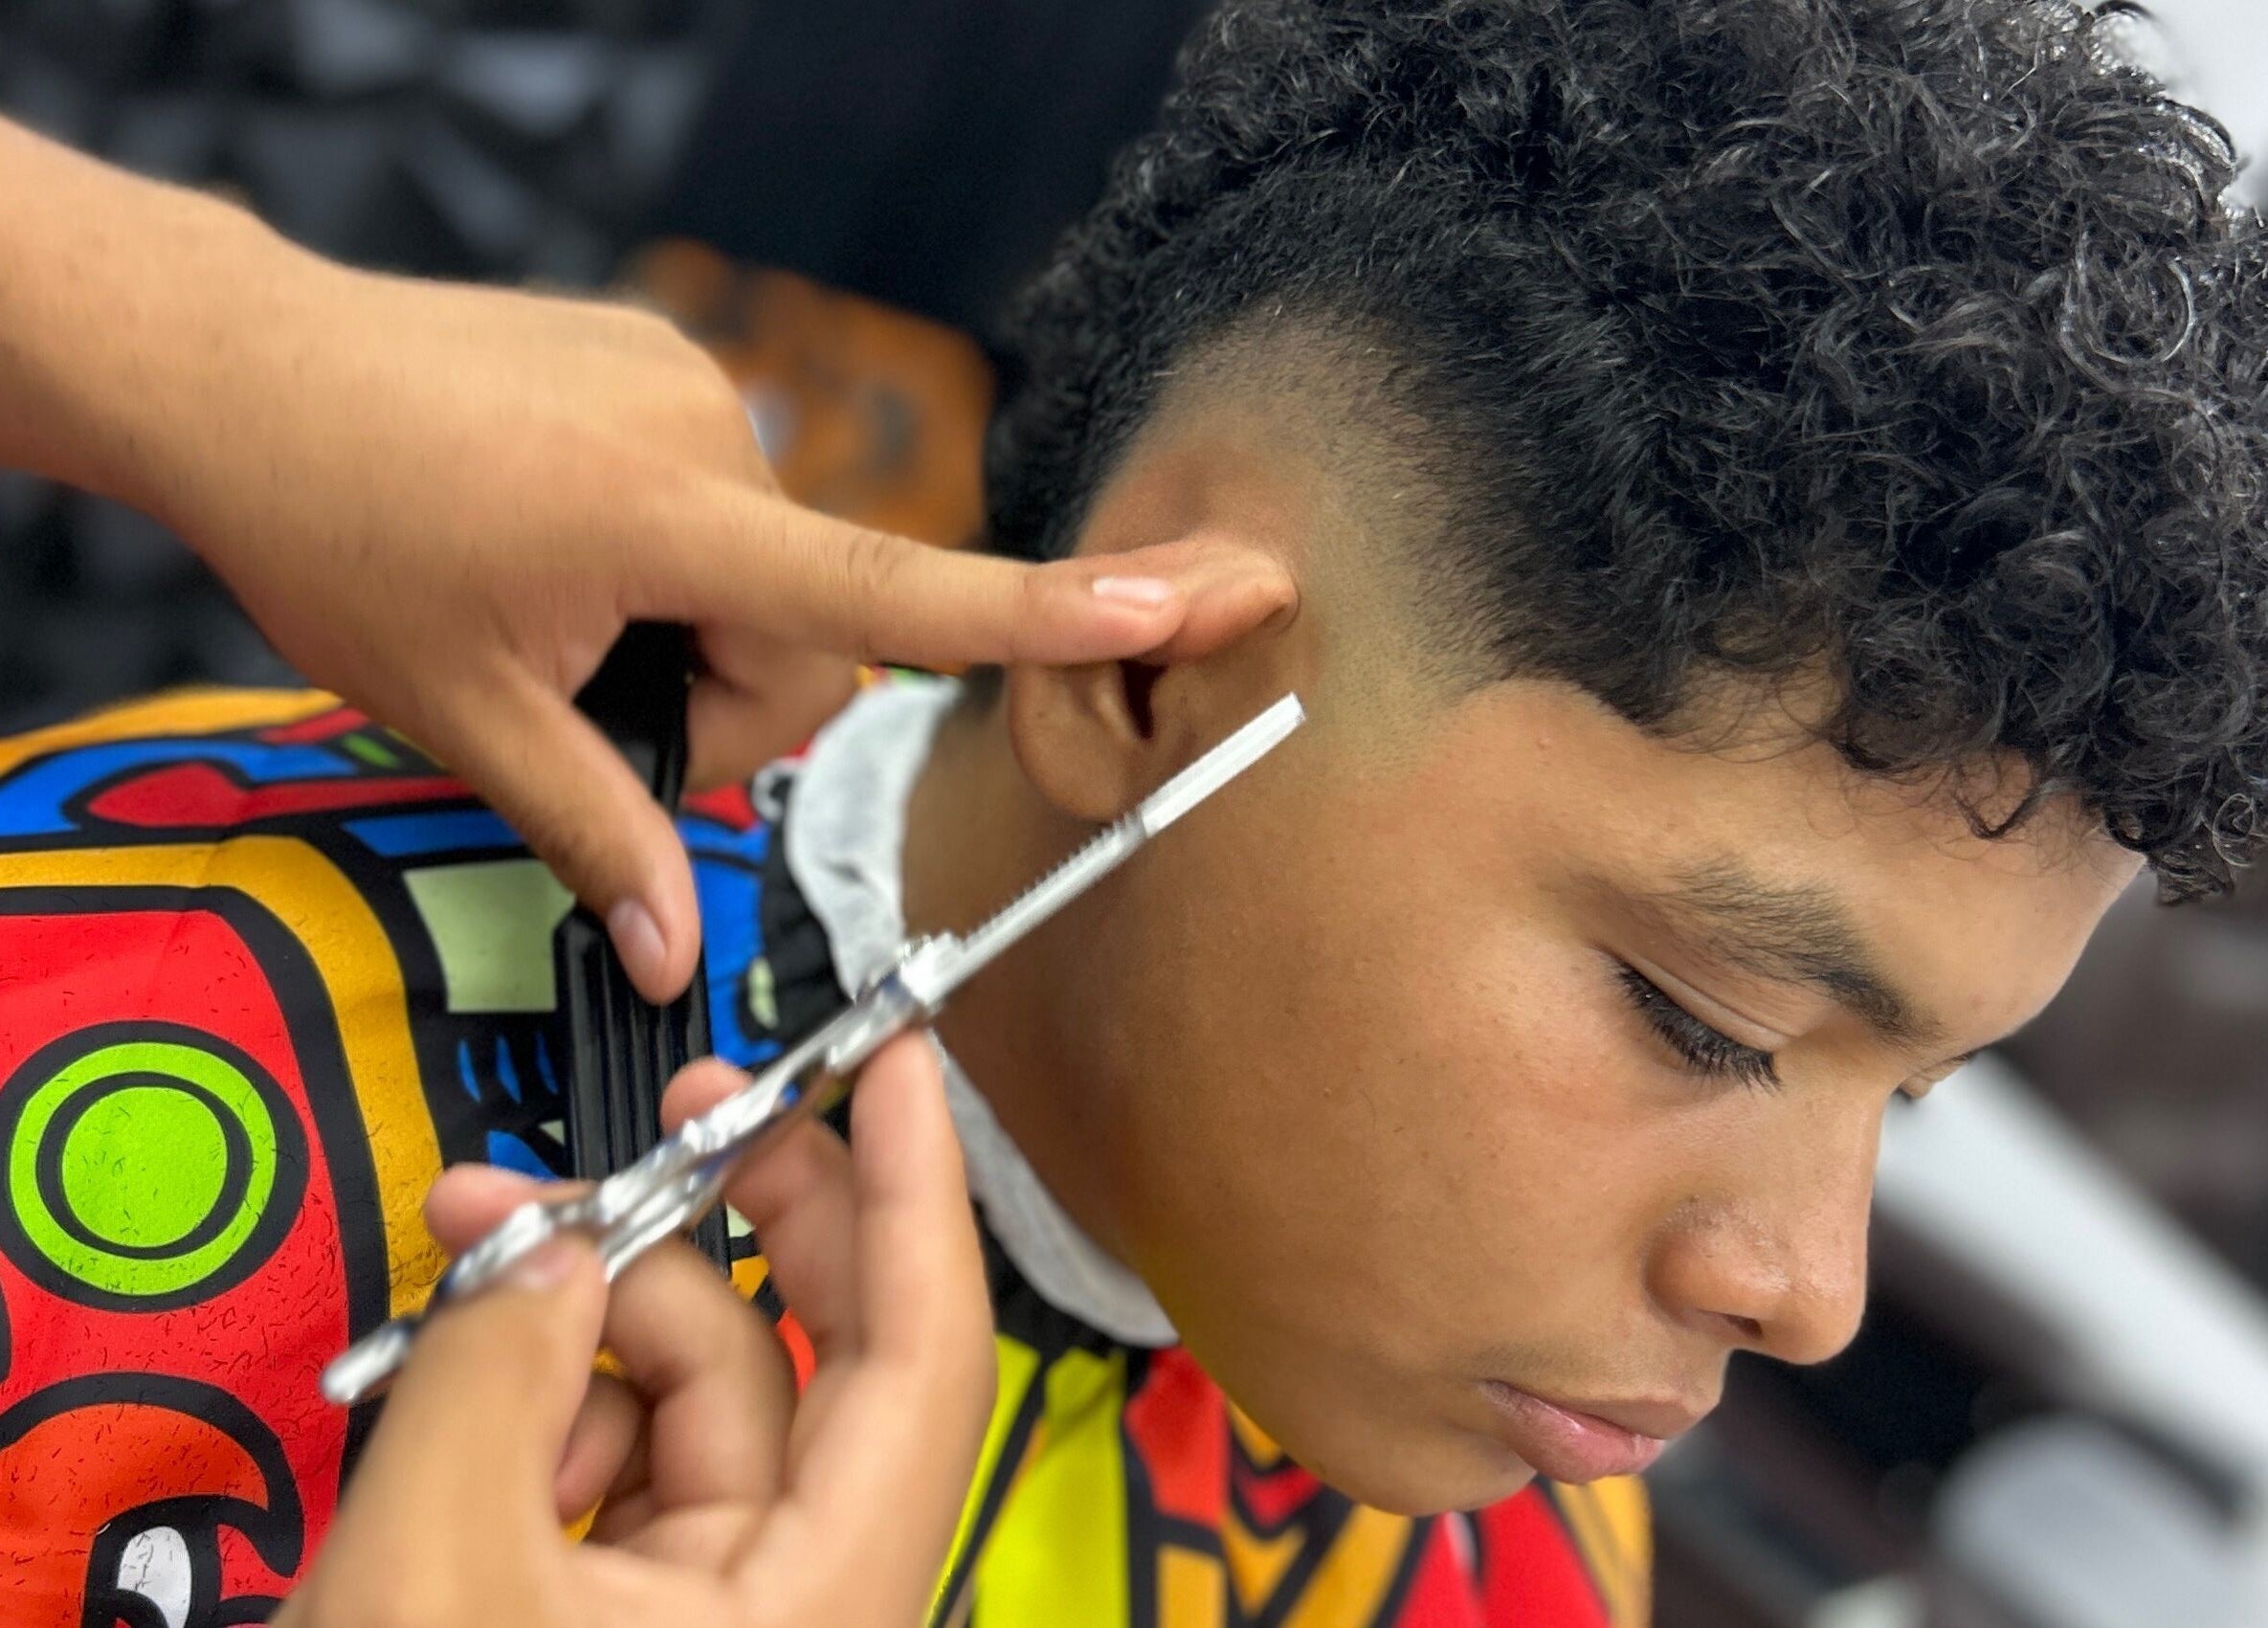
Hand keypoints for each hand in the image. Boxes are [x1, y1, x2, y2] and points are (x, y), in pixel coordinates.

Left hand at [0, 122, 1294, 998]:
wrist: (246, 363)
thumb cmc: (344, 530)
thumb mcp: (468, 715)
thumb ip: (598, 837)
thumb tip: (672, 963)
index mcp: (680, 526)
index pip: (906, 597)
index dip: (1068, 612)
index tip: (1208, 595)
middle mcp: (718, 442)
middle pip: (800, 640)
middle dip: (711, 698)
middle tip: (580, 686)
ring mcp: (693, 390)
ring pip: (757, 576)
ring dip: (683, 622)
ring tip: (548, 595)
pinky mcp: (668, 362)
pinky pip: (717, 499)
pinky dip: (659, 547)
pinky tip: (552, 529)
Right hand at [275, 1037, 994, 1627]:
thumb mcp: (437, 1570)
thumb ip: (496, 1374)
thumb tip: (537, 1248)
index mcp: (827, 1601)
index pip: (928, 1351)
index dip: (923, 1190)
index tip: (902, 1066)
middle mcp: (807, 1599)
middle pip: (826, 1351)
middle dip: (752, 1213)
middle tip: (691, 1106)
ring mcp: (726, 1609)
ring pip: (703, 1393)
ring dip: (596, 1307)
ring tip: (477, 1258)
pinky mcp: (643, 1617)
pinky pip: (630, 1460)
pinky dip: (556, 1401)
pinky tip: (473, 1394)